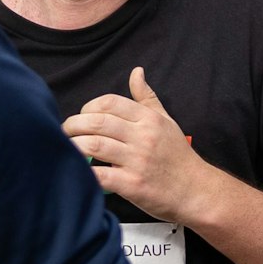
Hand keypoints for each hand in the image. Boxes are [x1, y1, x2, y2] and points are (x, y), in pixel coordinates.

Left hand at [64, 66, 211, 222]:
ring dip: (74, 146)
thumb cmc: (178, 157)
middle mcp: (143, 136)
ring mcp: (137, 161)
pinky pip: (101, 175)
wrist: (197, 191)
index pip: (109, 103)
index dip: (88, 108)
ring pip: (94, 145)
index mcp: (148, 119)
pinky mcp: (133, 185)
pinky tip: (77, 171)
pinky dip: (84, 173)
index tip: (82, 118)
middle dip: (73, 125)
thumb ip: (147, 98)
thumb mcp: (166, 121)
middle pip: (96, 122)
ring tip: (66, 149)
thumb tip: (136, 72)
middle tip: (65, 132)